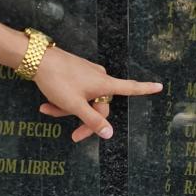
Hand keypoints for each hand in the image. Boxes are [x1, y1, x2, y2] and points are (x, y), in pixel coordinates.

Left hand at [31, 44, 162, 141]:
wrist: (36, 59)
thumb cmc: (58, 80)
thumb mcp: (75, 105)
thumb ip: (92, 120)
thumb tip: (110, 134)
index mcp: (104, 84)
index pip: (130, 88)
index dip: (145, 89)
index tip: (159, 86)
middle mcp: (99, 78)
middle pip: (99, 106)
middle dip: (84, 119)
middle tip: (73, 136)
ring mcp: (87, 74)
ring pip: (83, 100)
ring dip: (67, 110)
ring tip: (47, 110)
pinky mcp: (75, 72)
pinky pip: (74, 92)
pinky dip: (62, 100)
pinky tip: (46, 103)